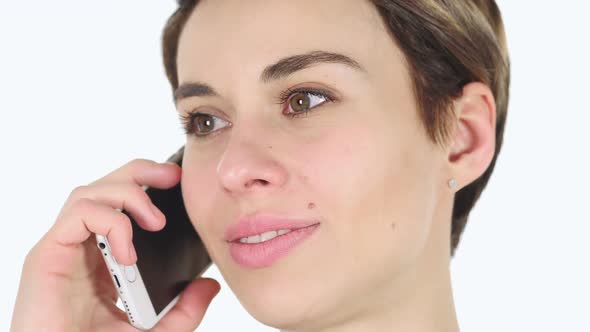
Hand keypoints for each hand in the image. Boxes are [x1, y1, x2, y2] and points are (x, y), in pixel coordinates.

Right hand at [11, 159, 219, 330]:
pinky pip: (79, 215)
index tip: (180, 182)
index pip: (120, 204)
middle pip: (104, 188)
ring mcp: (62, 249)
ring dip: (128, 195)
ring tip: (157, 222)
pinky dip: (110, 223)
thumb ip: (182, 311)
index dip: (148, 185)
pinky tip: (128, 253)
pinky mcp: (46, 256)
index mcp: (102, 258)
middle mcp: (80, 247)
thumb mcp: (152, 331)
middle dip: (141, 172)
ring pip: (89, 193)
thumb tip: (210, 286)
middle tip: (173, 176)